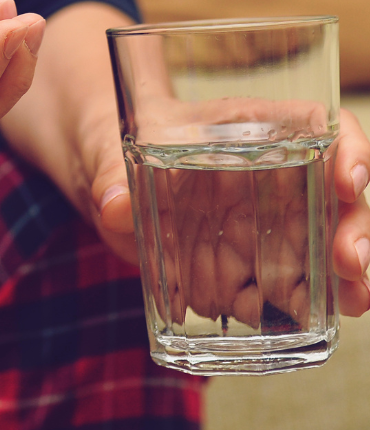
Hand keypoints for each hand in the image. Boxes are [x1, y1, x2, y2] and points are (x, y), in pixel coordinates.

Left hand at [92, 103, 369, 318]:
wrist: (105, 186)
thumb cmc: (116, 149)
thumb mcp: (106, 151)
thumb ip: (108, 172)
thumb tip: (112, 204)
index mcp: (246, 129)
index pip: (318, 126)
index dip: (348, 149)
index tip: (348, 181)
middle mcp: (270, 175)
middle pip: (336, 193)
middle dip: (355, 227)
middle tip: (349, 263)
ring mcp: (264, 222)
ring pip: (325, 242)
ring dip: (347, 275)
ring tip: (353, 302)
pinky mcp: (248, 263)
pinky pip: (287, 284)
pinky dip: (302, 304)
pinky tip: (306, 322)